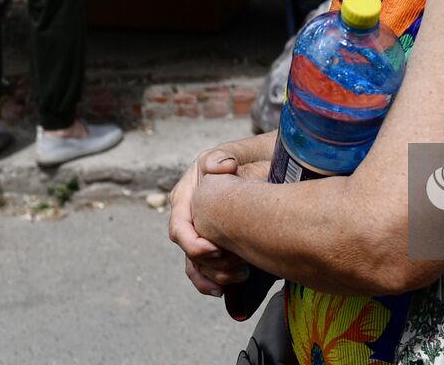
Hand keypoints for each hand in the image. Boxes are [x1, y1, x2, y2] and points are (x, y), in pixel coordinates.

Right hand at [168, 146, 248, 296]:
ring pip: (195, 265)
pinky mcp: (212, 243)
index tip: (216, 250)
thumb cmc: (247, 158)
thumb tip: (221, 167)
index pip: (179, 228)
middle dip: (211, 263)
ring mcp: (199, 232)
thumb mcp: (234, 152)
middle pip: (188, 251)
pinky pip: (204, 270)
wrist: (264, 166)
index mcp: (186, 195)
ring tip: (241, 275)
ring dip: (215, 276)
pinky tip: (225, 290)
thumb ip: (223, 156)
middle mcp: (188, 216)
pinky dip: (212, 282)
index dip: (195, 243)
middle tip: (238, 266)